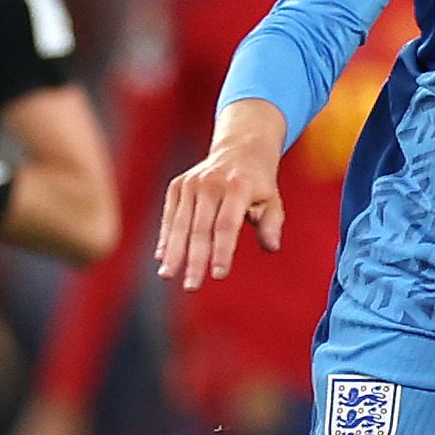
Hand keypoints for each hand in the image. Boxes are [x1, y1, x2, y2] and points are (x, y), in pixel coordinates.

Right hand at [156, 101, 287, 286]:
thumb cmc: (258, 183)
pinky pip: (169, 215)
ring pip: (180, 223)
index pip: (227, 225)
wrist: (239, 148)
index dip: (223, 251)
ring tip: (167, 275)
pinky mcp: (177, 185)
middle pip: (201, 228)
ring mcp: (191, 183)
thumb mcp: (273, 199)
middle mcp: (211, 183)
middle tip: (191, 286)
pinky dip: (165, 237)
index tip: (219, 275)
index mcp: (238, 187)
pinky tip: (161, 258)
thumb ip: (272, 223)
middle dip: (195, 259)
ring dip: (173, 252)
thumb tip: (271, 247)